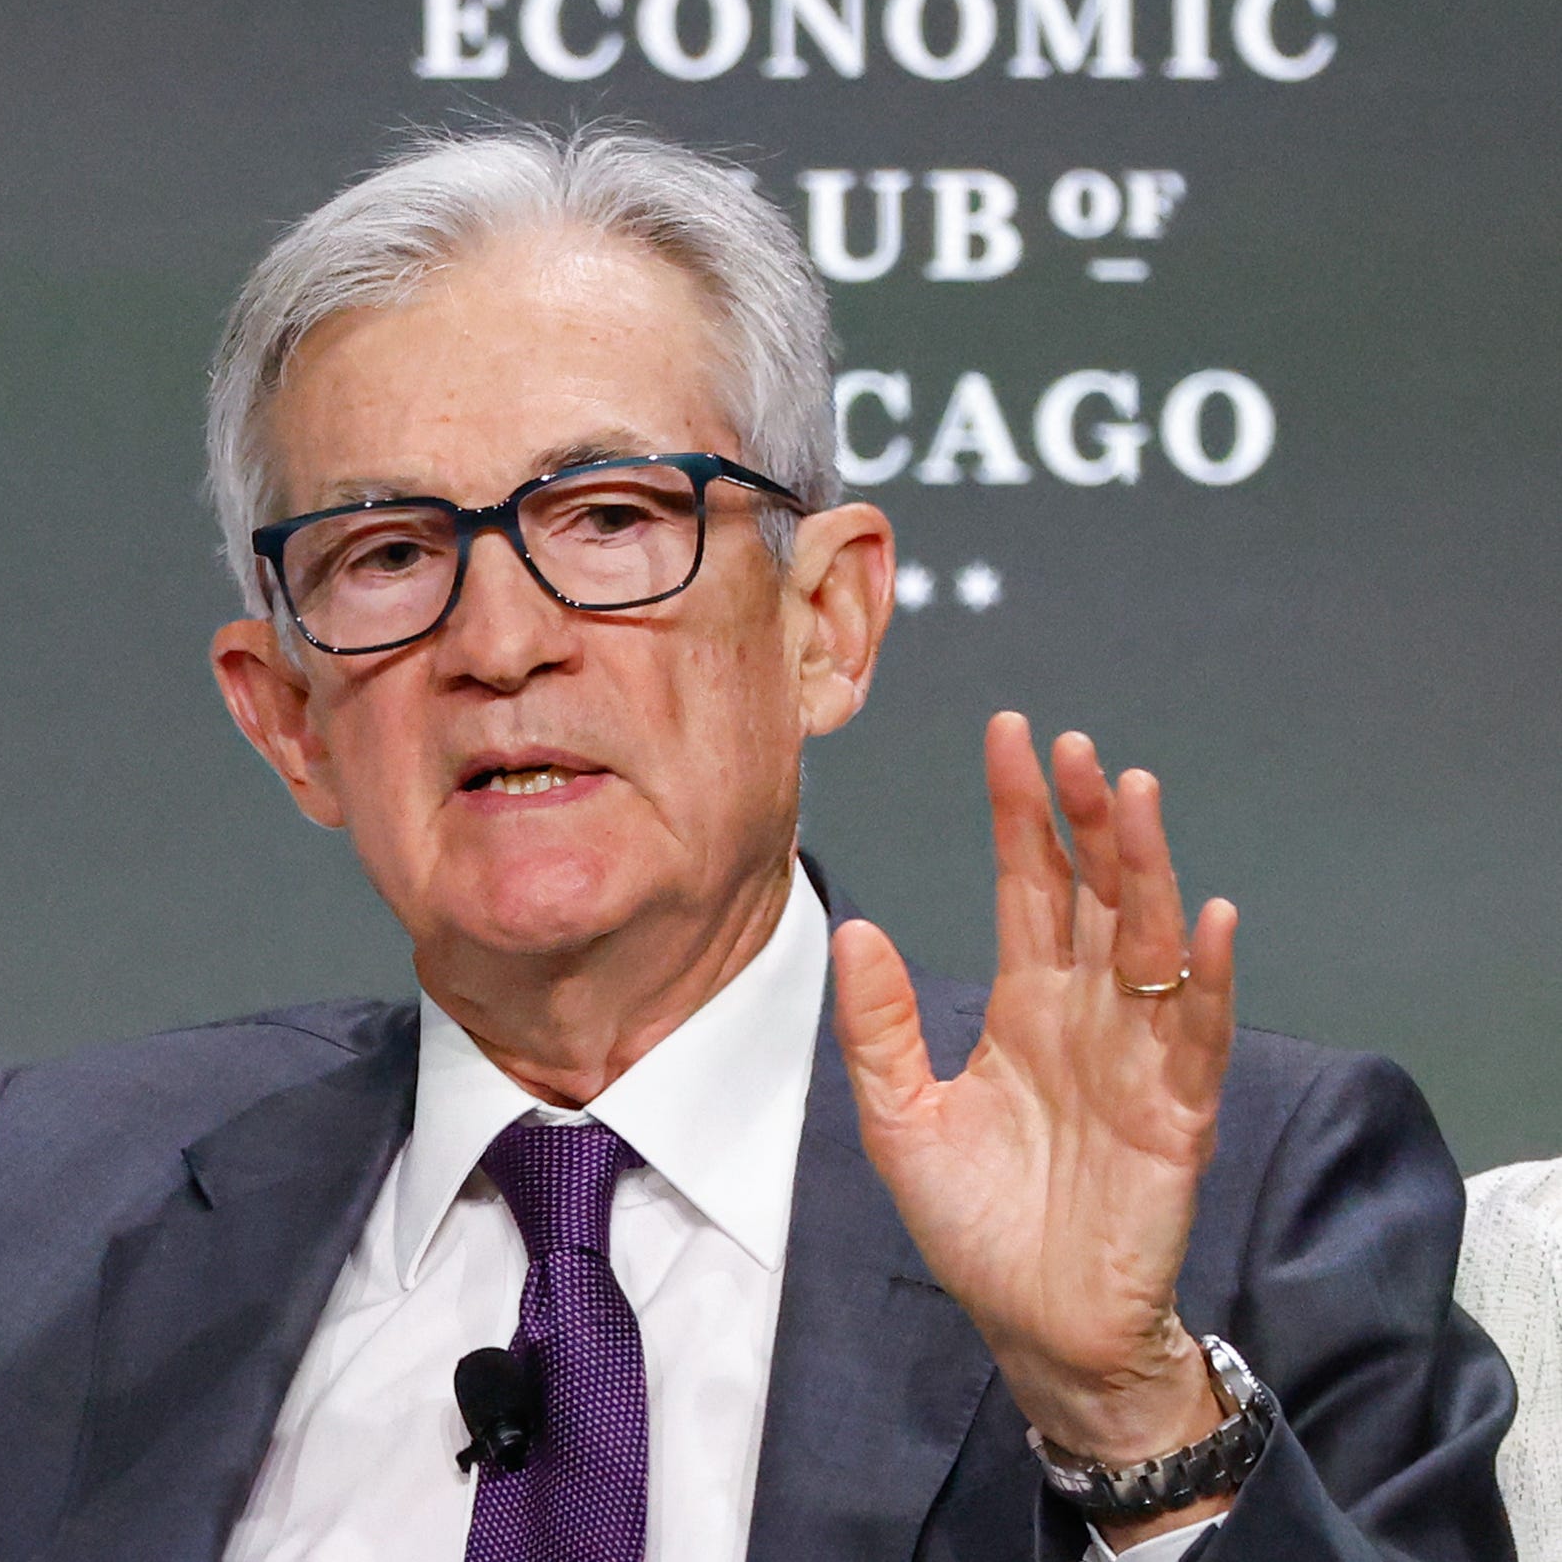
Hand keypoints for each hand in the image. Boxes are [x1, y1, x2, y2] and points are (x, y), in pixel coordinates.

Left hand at [830, 713, 1239, 1526]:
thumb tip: (854, 927)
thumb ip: (879, 1025)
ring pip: (1152, 942)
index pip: (1026, 885)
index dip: (1020, 813)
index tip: (1010, 737)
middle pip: (1095, 894)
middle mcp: (1087, 1014)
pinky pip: (1199, 1034)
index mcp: (1023, 1005)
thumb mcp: (899, 1118)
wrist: (1035, 1327)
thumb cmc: (976, 1228)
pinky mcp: (1178, 1113)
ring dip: (1148, 869)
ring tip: (1135, 796)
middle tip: (1077, 748)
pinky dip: (1210, 978)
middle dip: (1087, 819)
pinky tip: (1209, 919)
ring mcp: (1138, 1057)